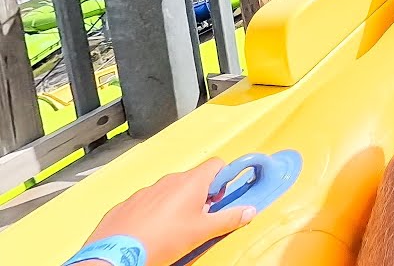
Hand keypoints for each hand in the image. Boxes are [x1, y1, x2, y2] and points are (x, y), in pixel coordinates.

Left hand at [83, 159, 255, 265]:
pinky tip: (152, 231)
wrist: (118, 254)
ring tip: (175, 229)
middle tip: (201, 218)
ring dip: (177, 204)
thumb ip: (229, 219)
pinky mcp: (128, 203)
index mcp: (191, 182)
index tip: (222, 197)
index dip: (224, 179)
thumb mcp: (203, 232)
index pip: (216, 164)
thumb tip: (249, 211)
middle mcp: (169, 180)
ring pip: (170, 191)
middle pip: (193, 180)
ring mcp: (146, 190)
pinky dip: (154, 212)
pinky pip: (148, 202)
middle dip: (201, 196)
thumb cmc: (163, 239)